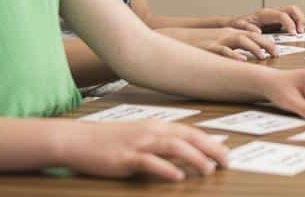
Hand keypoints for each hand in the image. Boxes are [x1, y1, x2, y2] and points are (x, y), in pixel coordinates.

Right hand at [56, 119, 228, 181]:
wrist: (76, 140)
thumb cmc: (108, 140)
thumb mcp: (139, 137)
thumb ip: (161, 142)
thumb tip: (185, 152)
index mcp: (156, 126)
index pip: (191, 132)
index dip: (211, 142)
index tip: (227, 153)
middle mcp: (151, 131)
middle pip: (189, 137)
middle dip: (212, 149)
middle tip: (228, 162)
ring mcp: (139, 143)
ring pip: (174, 147)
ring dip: (195, 158)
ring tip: (209, 170)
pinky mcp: (126, 158)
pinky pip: (150, 162)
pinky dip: (166, 169)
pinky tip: (178, 177)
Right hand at [158, 27, 276, 60]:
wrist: (176, 36)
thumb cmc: (199, 43)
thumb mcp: (218, 42)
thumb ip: (231, 48)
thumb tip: (245, 61)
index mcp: (230, 32)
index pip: (254, 34)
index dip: (267, 42)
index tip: (277, 51)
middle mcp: (226, 34)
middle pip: (251, 36)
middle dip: (266, 44)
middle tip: (276, 54)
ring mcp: (217, 40)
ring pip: (239, 40)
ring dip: (253, 48)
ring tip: (263, 57)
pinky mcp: (208, 47)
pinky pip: (222, 51)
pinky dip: (232, 56)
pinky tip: (241, 62)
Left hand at [228, 5, 304, 33]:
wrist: (236, 23)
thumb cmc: (238, 25)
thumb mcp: (240, 27)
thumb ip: (248, 28)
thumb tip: (258, 31)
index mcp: (265, 14)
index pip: (282, 15)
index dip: (290, 24)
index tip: (293, 34)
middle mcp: (272, 12)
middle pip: (292, 9)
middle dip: (299, 19)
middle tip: (300, 32)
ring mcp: (276, 14)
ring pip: (294, 11)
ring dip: (300, 20)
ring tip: (300, 32)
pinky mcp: (277, 19)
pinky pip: (291, 17)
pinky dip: (297, 23)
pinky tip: (296, 31)